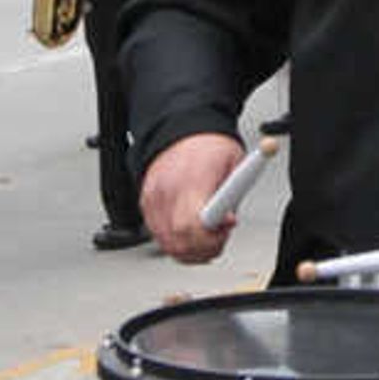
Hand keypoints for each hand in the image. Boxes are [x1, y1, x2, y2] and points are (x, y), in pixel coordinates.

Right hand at [143, 134, 246, 264]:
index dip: (211, 238)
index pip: (191, 226)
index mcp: (190, 181)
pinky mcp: (145, 205)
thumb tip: (227, 221)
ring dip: (191, 249)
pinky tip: (192, 233)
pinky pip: (159, 236)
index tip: (224, 230)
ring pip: (168, 244)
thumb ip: (231, 197)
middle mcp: (166, 192)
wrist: (181, 129)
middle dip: (204, 248)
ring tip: (208, 236)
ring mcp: (152, 200)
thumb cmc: (209, 146)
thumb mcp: (233, 165)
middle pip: (178, 241)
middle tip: (219, 237)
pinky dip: (177, 241)